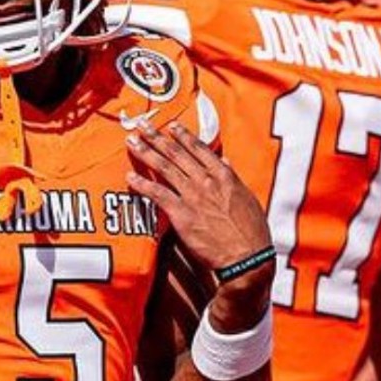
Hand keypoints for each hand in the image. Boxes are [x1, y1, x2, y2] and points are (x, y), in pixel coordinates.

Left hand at [127, 121, 272, 325]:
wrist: (246, 256)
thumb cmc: (250, 231)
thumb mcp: (247, 198)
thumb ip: (232, 177)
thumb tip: (225, 161)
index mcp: (224, 175)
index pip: (199, 149)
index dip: (183, 136)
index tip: (171, 125)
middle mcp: (207, 180)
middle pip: (177, 153)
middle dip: (157, 137)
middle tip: (142, 124)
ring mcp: (193, 195)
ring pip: (165, 167)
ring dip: (146, 152)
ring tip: (132, 141)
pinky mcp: (182, 213)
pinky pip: (158, 194)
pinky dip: (143, 184)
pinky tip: (130, 177)